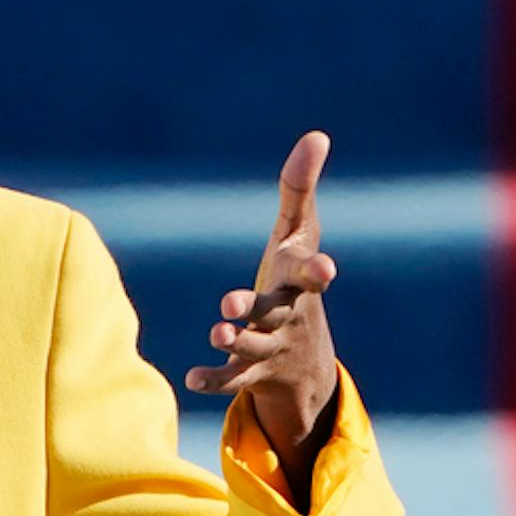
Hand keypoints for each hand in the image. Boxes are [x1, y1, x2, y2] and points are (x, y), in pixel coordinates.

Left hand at [184, 132, 341, 493]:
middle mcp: (288, 316)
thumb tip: (317, 135)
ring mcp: (271, 347)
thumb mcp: (298, 235)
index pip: (312, 276)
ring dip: (234, 340)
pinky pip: (233, 380)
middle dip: (255, 308)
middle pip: (275, 313)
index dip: (317, 273)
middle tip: (228, 303)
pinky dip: (214, 380)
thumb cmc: (296, 282)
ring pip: (253, 347)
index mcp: (300, 283)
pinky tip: (191, 378)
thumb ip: (300, 188)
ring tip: (216, 332)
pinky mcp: (251, 374)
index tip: (325, 270)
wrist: (306, 365)